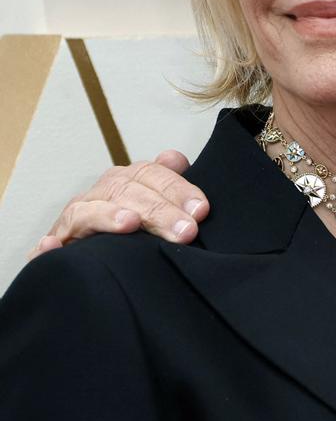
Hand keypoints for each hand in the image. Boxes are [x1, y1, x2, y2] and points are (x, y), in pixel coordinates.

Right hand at [28, 150, 207, 259]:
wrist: (94, 261)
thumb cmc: (133, 231)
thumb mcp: (154, 204)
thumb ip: (168, 183)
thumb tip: (176, 158)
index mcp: (126, 181)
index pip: (151, 173)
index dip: (177, 188)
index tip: (202, 209)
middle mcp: (99, 195)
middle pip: (125, 191)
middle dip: (158, 210)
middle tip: (186, 231)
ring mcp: (73, 220)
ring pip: (88, 211)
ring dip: (109, 216)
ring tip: (130, 223)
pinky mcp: (54, 246)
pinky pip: (47, 244)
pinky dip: (48, 245)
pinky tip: (54, 247)